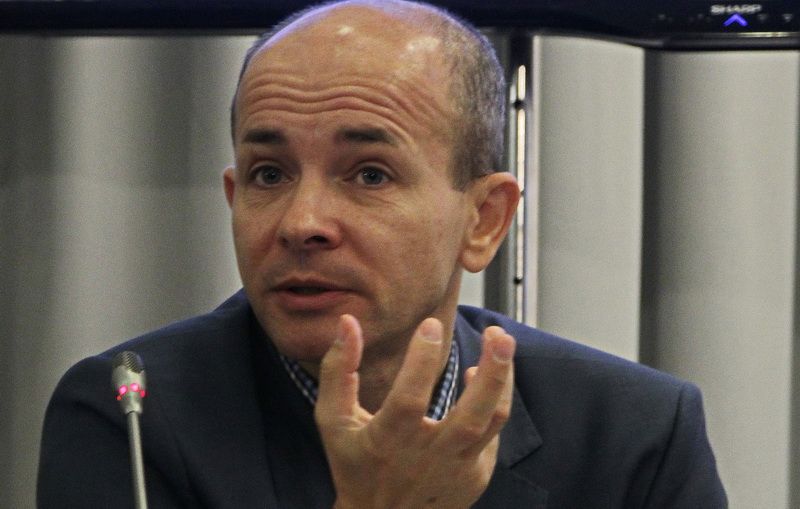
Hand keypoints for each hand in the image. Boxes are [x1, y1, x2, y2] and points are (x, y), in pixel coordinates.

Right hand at [315, 314, 515, 508]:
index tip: (430, 325)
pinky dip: (494, 401)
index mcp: (388, 441)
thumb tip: (348, 323)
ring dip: (503, 378)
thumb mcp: (334, 421)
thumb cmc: (354, 465)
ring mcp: (457, 468)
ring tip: (502, 342)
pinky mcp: (476, 475)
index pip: (409, 399)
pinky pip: (493, 433)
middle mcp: (428, 457)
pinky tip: (485, 377)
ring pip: (494, 420)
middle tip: (499, 334)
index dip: (421, 360)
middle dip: (493, 370)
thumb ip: (338, 371)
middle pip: (473, 413)